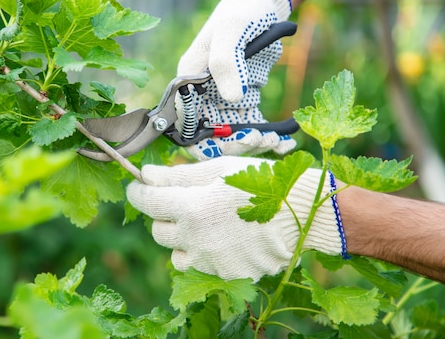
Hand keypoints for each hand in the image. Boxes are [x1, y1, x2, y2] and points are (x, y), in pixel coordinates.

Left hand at [126, 156, 344, 280]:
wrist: (306, 213)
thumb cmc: (262, 182)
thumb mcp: (218, 169)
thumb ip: (177, 175)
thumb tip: (145, 175)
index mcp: (191, 208)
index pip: (146, 202)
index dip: (138, 192)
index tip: (139, 186)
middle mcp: (196, 240)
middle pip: (158, 231)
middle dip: (164, 215)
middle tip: (183, 201)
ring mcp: (212, 261)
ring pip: (177, 254)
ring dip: (182, 239)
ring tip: (205, 223)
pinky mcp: (228, 274)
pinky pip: (203, 265)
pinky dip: (205, 252)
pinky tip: (226, 237)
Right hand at [177, 0, 294, 158]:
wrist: (264, 1)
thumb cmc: (243, 11)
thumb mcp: (232, 30)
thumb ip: (225, 62)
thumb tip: (232, 99)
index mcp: (188, 81)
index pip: (186, 126)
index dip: (208, 141)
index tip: (238, 138)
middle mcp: (201, 95)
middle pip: (210, 137)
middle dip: (235, 145)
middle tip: (261, 140)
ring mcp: (222, 98)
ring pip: (232, 136)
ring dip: (253, 144)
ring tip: (277, 140)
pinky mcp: (243, 98)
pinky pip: (251, 126)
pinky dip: (267, 136)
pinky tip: (286, 138)